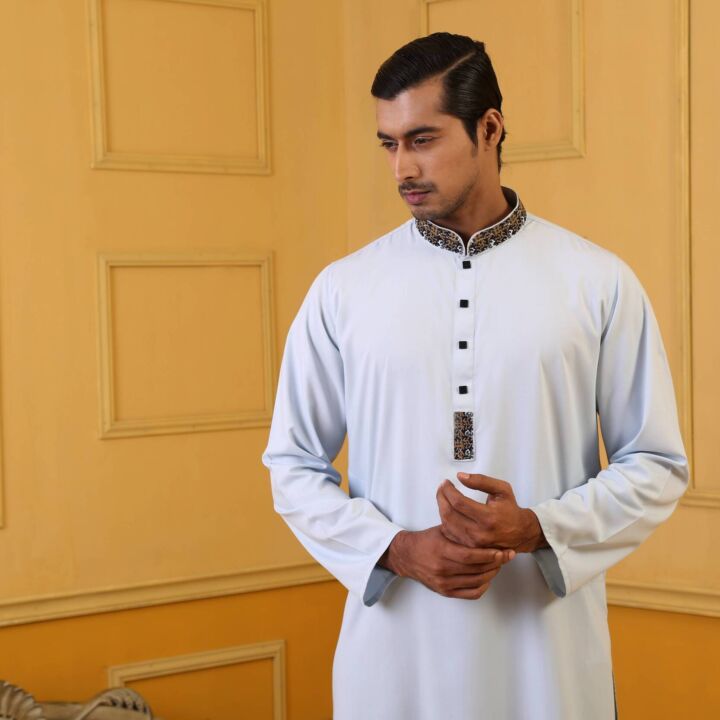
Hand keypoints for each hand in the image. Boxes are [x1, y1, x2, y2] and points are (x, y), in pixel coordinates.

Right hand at [378, 525, 514, 598]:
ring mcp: (444, 583)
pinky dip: (483, 585)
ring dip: (492, 573)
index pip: (470, 556)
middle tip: (508, 555)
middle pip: (476, 569)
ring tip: (500, 563)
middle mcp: (442, 569)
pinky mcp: (445, 591)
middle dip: (496, 563)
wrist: (407, 557)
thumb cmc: (428, 540)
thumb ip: (461, 527)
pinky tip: (488, 576)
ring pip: (476, 581)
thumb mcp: (442, 529)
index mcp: (441, 550)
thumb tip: (482, 518)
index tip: (503, 551)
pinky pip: (471, 593)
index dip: (489, 555)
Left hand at [436, 472, 547, 553]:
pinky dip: (445, 520)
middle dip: (441, 497)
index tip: (446, 482)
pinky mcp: (469, 549)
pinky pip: (450, 534)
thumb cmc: (510, 508)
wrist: (521, 533)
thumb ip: (481, 481)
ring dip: (441, 508)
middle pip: (449, 514)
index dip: (448, 490)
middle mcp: (479, 533)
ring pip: (447, 525)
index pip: (459, 502)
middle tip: (442, 487)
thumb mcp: (502, 489)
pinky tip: (447, 510)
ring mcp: (473, 544)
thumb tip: (460, 476)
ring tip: (443, 497)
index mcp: (488, 517)